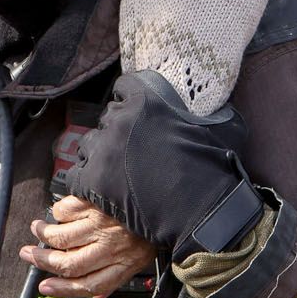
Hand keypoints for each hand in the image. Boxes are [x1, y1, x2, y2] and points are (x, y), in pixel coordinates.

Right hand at [21, 195, 155, 297]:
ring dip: (44, 234)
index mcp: (123, 265)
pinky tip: (59, 212)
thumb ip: (116, 278)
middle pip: (68, 263)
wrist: (166, 196)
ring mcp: (102, 224)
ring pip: (61, 237)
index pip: (87, 285)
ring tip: (37, 229)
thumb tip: (96, 296)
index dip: (62, 290)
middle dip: (43, 261)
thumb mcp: (140, 258)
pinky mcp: (96, 201)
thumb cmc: (150, 228)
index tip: (44, 287)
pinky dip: (58, 212)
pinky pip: (66, 210)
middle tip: (29, 254)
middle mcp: (110, 247)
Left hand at [52, 70, 254, 255]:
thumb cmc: (214, 170)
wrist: (204, 211)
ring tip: (115, 170)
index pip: (125, 87)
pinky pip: (77, 177)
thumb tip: (218, 106)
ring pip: (89, 146)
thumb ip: (209, 112)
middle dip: (117, 131)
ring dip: (100, 155)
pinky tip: (99, 189)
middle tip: (130, 148)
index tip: (134, 110)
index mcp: (145, 101)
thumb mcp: (219, 127)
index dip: (131, 98)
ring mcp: (104, 151)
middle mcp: (119, 121)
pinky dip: (86, 183)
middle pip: (107, 119)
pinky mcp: (94, 181)